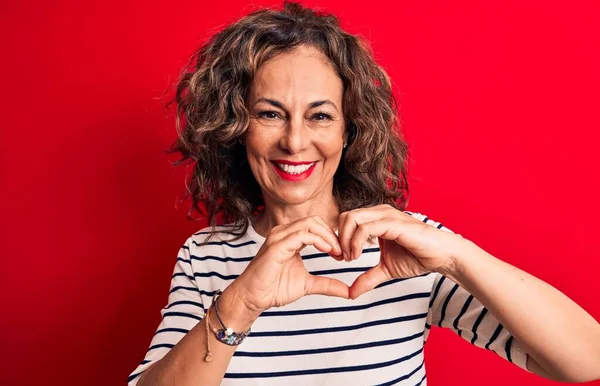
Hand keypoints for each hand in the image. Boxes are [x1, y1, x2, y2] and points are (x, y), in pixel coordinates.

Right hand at [233, 216, 348, 313]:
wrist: (253, 298)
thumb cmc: (274, 288)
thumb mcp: (308, 285)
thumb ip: (327, 284)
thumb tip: (348, 292)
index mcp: (290, 237)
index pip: (316, 225)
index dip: (332, 237)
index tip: (342, 254)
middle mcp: (284, 233)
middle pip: (315, 220)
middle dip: (332, 234)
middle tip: (342, 253)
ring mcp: (279, 237)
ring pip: (310, 223)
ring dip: (328, 237)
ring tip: (336, 252)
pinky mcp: (277, 246)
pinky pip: (302, 234)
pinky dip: (319, 240)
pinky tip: (326, 251)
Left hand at [337, 204, 463, 298]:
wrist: (441, 256)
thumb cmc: (417, 257)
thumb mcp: (385, 270)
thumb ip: (367, 279)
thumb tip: (350, 294)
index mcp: (376, 218)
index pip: (346, 220)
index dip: (339, 239)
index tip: (341, 258)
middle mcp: (379, 213)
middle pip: (345, 216)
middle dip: (339, 239)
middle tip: (343, 258)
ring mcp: (386, 215)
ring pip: (351, 218)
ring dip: (346, 240)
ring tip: (351, 258)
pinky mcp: (393, 223)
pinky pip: (365, 228)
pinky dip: (356, 242)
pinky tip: (358, 256)